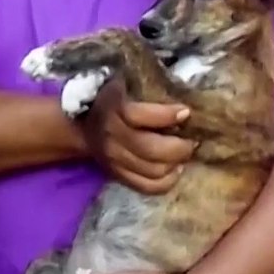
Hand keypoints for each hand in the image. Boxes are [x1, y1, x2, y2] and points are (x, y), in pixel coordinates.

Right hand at [79, 77, 194, 193]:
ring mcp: (114, 161)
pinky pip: (148, 187)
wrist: (81, 129)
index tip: (186, 112)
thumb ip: (144, 88)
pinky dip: (167, 181)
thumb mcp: (121, 86)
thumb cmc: (110, 102)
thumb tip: (178, 93)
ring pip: (153, 171)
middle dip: (179, 147)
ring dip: (176, 163)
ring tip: (184, 153)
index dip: (168, 116)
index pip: (143, 116)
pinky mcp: (118, 177)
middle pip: (151, 150)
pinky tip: (175, 169)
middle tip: (192, 140)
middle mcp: (112, 138)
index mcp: (113, 110)